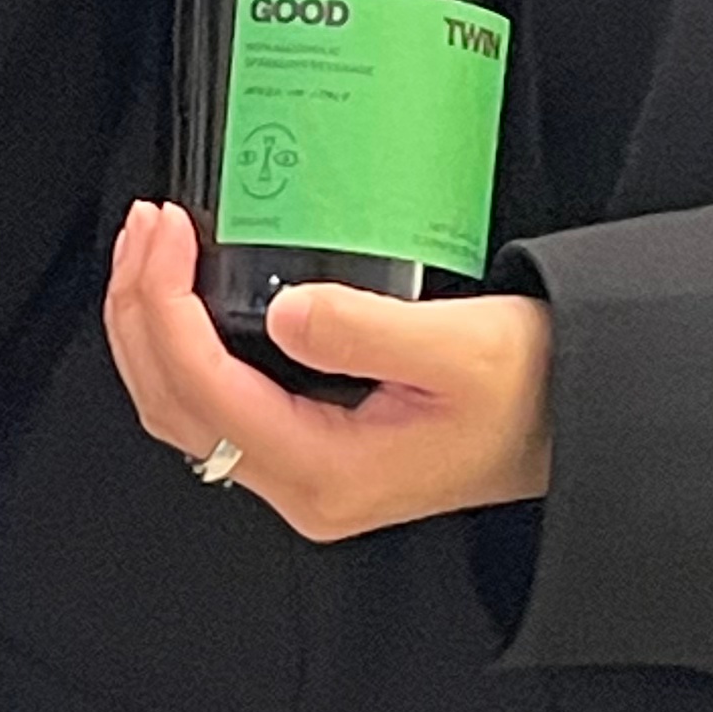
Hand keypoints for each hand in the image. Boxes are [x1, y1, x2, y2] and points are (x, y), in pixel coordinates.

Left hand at [101, 199, 550, 541]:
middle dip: (139, 310)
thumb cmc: (530, 388)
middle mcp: (300, 487)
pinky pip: (211, 403)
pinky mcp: (308, 447)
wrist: (573, 422)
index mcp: (325, 471)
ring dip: (148, 326)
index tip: (169, 230)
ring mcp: (300, 474)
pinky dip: (177, 343)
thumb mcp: (460, 348)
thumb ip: (367, 331)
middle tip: (145, 224)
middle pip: (172, 404)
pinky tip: (181, 290)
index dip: (166, 307)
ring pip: (181, 407)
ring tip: (148, 243)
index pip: (207, 389)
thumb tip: (284, 313)